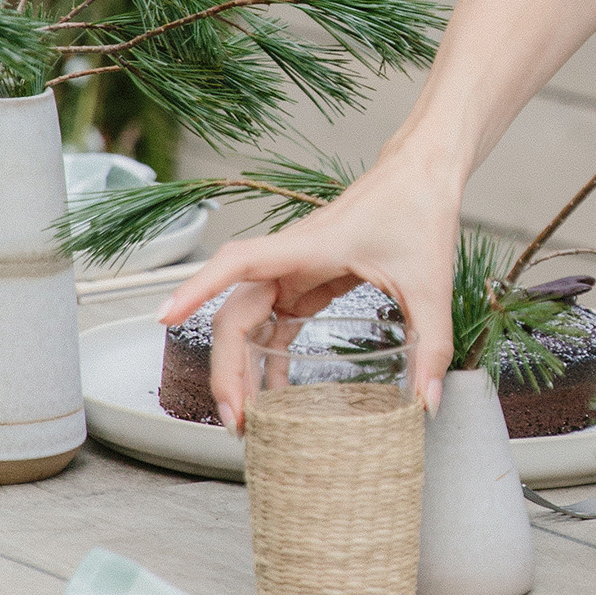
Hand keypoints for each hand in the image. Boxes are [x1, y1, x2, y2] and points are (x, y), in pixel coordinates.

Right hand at [157, 143, 463, 431]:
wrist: (426, 174)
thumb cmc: (421, 211)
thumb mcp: (432, 284)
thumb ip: (432, 345)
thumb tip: (427, 404)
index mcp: (310, 247)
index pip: (236, 263)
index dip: (196, 288)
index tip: (163, 318)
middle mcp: (292, 258)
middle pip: (235, 314)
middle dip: (225, 368)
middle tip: (236, 421)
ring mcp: (296, 269)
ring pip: (249, 321)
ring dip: (240, 366)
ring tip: (247, 419)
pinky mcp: (309, 278)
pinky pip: (274, 321)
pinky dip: (267, 355)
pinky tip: (274, 391)